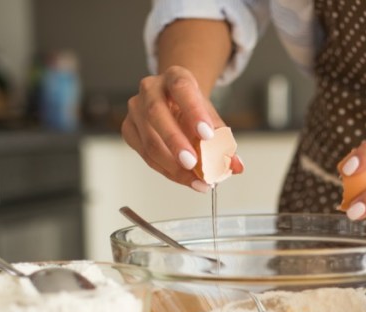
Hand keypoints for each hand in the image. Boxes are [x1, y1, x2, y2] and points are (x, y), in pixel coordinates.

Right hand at [122, 66, 242, 192]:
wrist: (174, 104)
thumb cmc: (193, 110)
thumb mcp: (211, 118)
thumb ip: (224, 140)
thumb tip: (236, 166)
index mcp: (175, 77)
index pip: (182, 88)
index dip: (194, 111)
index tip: (207, 134)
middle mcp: (151, 88)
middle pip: (157, 114)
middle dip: (175, 142)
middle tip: (193, 164)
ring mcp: (136, 109)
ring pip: (148, 141)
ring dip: (172, 165)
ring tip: (196, 180)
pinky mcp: (129, 129)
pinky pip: (145, 155)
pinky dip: (166, 171)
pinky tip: (184, 179)